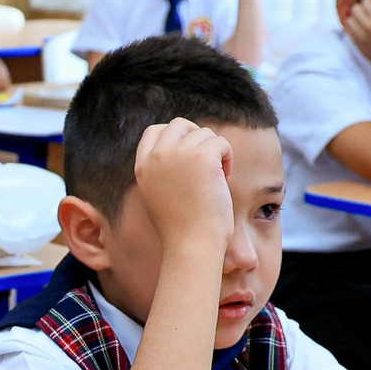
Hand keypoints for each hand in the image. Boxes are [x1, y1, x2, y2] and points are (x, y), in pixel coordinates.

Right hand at [129, 118, 233, 247]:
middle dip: (197, 139)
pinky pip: (221, 142)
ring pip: (204, 134)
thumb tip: (180, 149)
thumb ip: (162, 170)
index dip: (175, 137)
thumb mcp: (159, 195)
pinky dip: (227, 158)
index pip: (155, 131)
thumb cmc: (181, 228)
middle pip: (180, 125)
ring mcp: (178, 153)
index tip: (189, 156)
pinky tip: (224, 179)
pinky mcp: (202, 156)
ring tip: (216, 179)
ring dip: (215, 152)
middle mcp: (157, 155)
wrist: (192, 244)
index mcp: (142, 166)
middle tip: (208, 163)